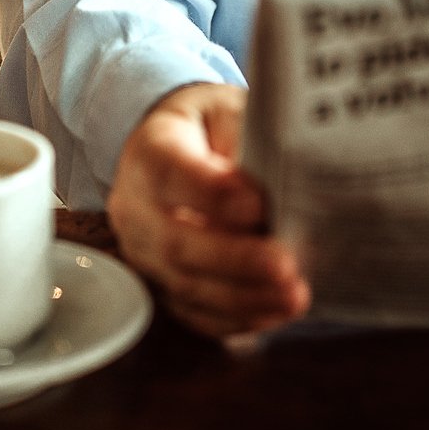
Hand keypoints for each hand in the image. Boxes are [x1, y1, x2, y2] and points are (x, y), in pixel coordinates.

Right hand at [107, 83, 308, 337]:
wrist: (175, 145)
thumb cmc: (210, 126)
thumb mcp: (228, 110)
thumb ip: (249, 137)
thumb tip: (286, 178)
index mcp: (150, 151)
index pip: (171, 172)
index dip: (213, 194)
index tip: (258, 206)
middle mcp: (135, 205)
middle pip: (175, 242)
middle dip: (235, 260)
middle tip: (286, 266)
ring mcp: (142, 250)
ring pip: (184, 284)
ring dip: (242, 297)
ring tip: (293, 296)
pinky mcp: (160, 282)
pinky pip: (192, 312)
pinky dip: (234, 319)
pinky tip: (273, 313)